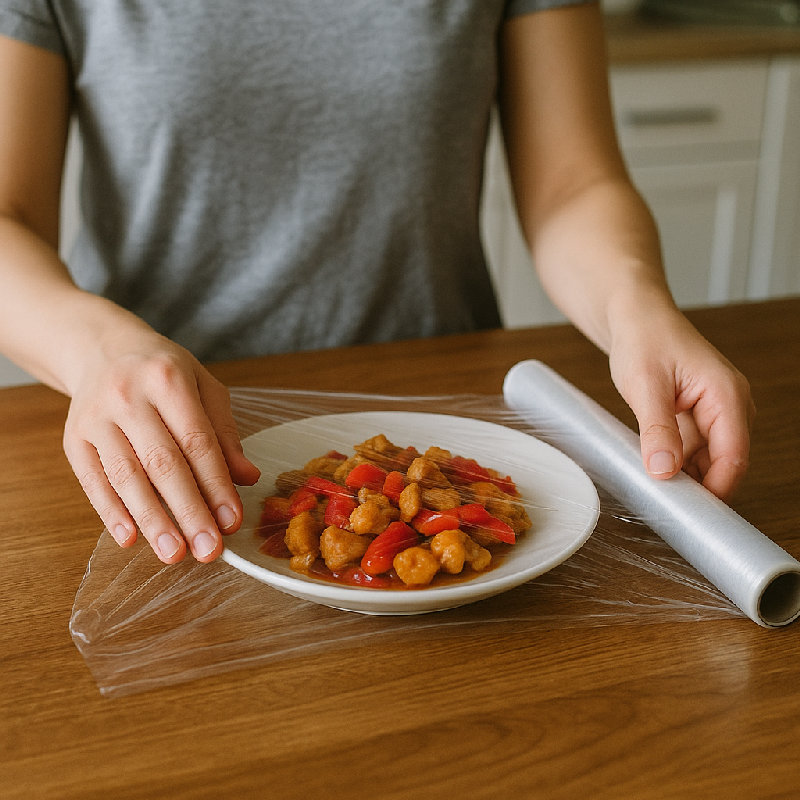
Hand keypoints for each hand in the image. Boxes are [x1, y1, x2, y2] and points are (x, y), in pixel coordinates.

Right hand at [62, 327, 260, 562]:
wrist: (102, 348)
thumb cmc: (163, 372)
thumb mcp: (203, 388)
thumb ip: (224, 433)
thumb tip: (247, 477)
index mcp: (169, 380)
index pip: (197, 441)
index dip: (215, 484)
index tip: (232, 520)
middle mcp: (128, 396)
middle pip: (162, 463)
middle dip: (188, 511)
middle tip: (208, 550)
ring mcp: (95, 417)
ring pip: (126, 475)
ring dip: (151, 519)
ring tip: (173, 553)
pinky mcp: (73, 436)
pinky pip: (92, 480)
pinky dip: (110, 512)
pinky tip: (130, 538)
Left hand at [609, 308, 754, 500]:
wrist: (635, 318)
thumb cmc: (643, 340)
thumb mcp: (645, 386)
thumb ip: (657, 429)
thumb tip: (664, 470)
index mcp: (727, 396)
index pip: (733, 457)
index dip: (715, 490)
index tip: (689, 514)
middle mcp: (730, 406)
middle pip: (726, 463)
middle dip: (700, 487)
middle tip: (667, 507)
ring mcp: (716, 413)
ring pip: (709, 461)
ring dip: (687, 476)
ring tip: (657, 490)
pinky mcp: (699, 417)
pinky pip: (695, 451)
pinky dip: (679, 463)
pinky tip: (657, 471)